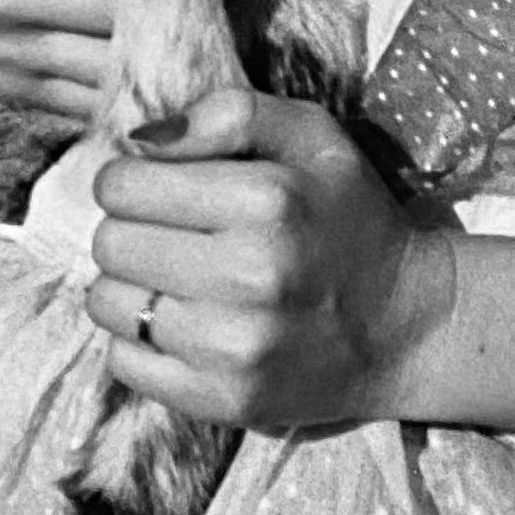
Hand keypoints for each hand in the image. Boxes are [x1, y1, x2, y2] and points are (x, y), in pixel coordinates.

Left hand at [86, 82, 457, 430]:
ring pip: (107, 305)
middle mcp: (251, 275)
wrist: (407, 326)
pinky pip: (125, 364)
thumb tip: (139, 140)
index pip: (122, 186)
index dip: (129, 180)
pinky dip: (141, 341)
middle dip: (129, 230)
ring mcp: (236, 348)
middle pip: (109, 243)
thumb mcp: (312, 136)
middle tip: (171, 236)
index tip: (157, 190)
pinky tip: (183, 324)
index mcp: (268, 199)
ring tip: (175, 280)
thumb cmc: (349, 219)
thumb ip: (229, 113)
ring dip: (130, 286)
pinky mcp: (225, 401)